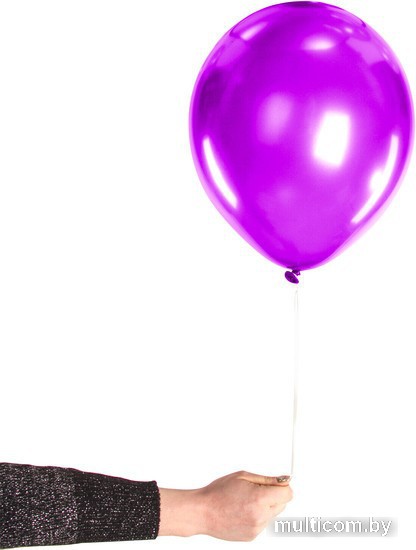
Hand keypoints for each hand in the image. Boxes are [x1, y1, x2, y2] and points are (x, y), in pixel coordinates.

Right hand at [158, 470, 292, 540]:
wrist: (203, 512)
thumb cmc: (218, 492)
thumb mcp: (243, 477)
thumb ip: (266, 479)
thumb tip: (283, 480)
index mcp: (260, 499)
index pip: (287, 494)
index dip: (282, 487)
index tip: (277, 484)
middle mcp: (261, 516)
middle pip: (282, 504)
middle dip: (273, 496)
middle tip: (256, 490)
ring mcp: (256, 528)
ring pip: (272, 514)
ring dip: (265, 507)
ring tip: (245, 501)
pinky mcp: (252, 536)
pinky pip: (262, 523)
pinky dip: (257, 516)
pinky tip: (242, 511)